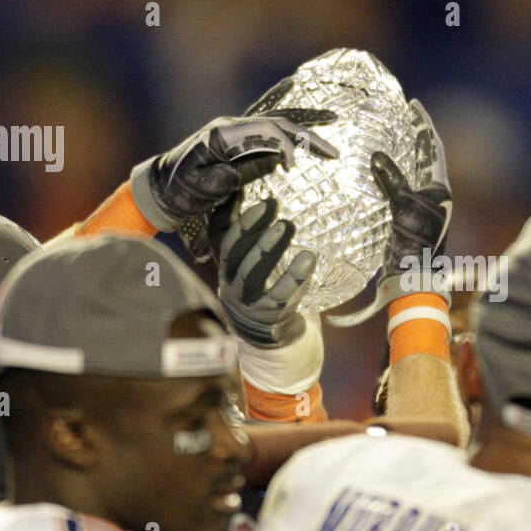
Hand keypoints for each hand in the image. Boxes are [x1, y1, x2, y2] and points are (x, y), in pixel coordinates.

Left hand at [130, 109, 338, 237]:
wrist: (158, 189)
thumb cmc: (179, 190)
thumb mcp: (207, 187)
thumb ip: (239, 173)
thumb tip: (273, 160)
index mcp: (224, 133)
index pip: (266, 130)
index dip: (286, 146)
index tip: (293, 169)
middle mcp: (232, 126)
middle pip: (277, 123)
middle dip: (308, 136)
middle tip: (334, 152)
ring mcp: (235, 132)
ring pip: (276, 124)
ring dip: (304, 130)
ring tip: (332, 132)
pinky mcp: (237, 142)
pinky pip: (268, 131)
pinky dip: (289, 131)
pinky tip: (305, 125)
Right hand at [209, 196, 316, 348]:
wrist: (271, 341)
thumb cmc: (263, 290)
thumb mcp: (250, 263)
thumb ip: (246, 233)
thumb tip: (239, 189)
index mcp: (227, 268)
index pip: (223, 240)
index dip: (240, 219)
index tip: (263, 201)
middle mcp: (231, 286)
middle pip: (235, 255)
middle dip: (253, 230)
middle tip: (276, 208)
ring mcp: (248, 305)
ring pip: (253, 275)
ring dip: (269, 249)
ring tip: (288, 226)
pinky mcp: (269, 320)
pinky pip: (279, 298)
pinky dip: (293, 277)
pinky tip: (307, 259)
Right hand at [328, 98, 452, 326]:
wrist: (414, 276)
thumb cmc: (414, 242)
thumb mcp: (402, 206)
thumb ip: (391, 179)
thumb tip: (377, 155)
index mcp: (440, 188)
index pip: (433, 148)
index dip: (424, 125)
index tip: (414, 106)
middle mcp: (434, 194)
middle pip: (424, 156)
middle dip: (414, 136)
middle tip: (400, 116)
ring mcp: (422, 205)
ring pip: (413, 171)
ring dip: (404, 153)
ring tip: (390, 134)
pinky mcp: (409, 216)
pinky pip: (402, 186)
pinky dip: (393, 172)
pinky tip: (380, 167)